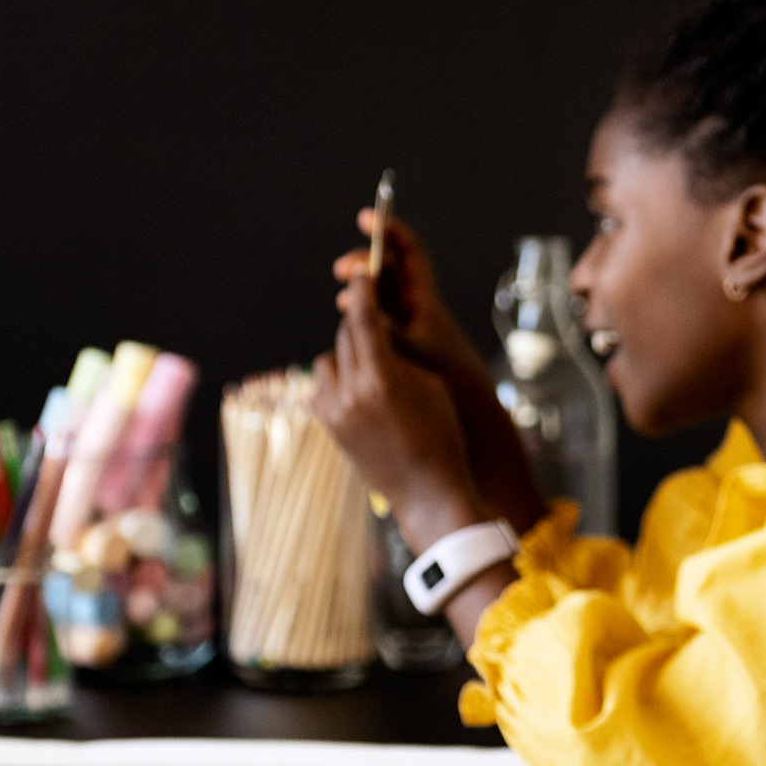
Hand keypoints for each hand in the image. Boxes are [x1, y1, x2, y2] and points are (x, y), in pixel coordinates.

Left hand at [332, 208, 549, 535]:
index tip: (363, 272)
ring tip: (371, 366)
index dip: (363, 291)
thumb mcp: (430, 384)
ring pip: (329, 360)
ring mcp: (335, 412)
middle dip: (360, 324)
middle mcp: (352, 393)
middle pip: (346, 336)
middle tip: (375, 318)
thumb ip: (398, 355)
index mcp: (383, 378)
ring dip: (346, 355)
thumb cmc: (442, 435)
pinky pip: (322, 387)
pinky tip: (358, 390)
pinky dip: (337, 381)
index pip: (365, 319)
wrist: (428, 493)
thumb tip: (376, 333)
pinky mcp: (329, 427)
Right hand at [333, 209, 489, 386]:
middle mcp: (417, 313)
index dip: (389, 232)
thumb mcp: (412, 352)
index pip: (409, 254)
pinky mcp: (399, 355)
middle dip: (362, 267)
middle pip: (387, 275)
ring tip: (343, 305)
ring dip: (358, 297)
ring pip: (378, 302)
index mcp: (426, 303)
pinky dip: (359, 326)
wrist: (472, 420)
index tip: (366, 219)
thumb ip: (384, 328)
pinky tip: (347, 338)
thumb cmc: (450, 383)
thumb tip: (356, 306)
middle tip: (341, 271)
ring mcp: (408, 333)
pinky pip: (375, 329)